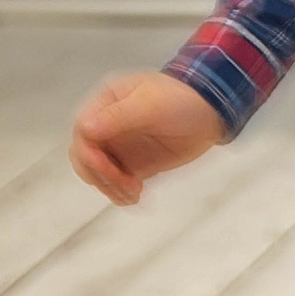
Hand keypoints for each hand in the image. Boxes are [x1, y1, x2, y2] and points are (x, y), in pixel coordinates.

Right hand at [69, 71, 227, 205]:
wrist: (212, 111)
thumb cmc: (182, 98)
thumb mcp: (150, 103)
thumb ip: (118, 116)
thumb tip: (85, 128)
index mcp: (107, 104)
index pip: (83, 131)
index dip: (88, 152)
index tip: (105, 166)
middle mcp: (108, 127)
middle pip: (85, 157)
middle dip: (100, 173)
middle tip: (123, 182)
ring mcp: (119, 148)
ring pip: (99, 174)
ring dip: (111, 187)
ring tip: (134, 192)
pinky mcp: (133, 165)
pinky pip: (118, 184)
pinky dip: (121, 194)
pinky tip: (136, 197)